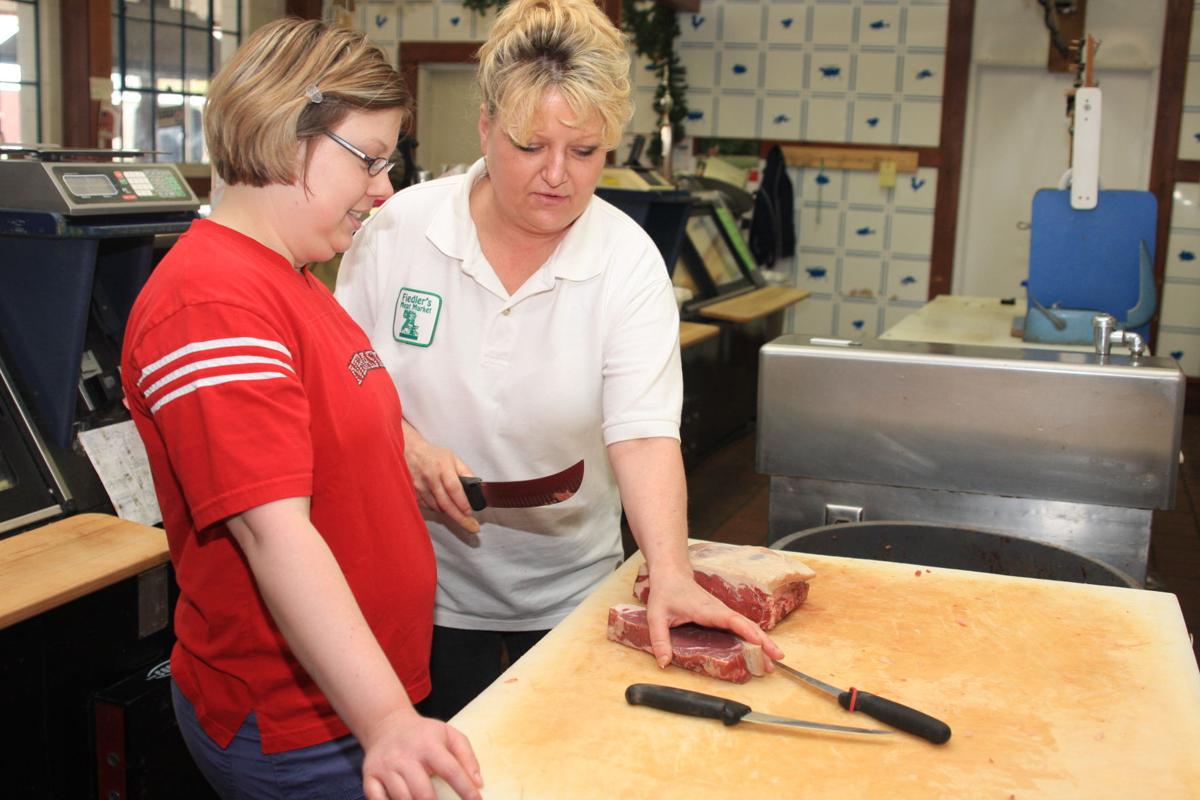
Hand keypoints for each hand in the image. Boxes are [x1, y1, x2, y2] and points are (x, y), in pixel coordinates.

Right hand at [362, 708, 482, 799]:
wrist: (387, 724)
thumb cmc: (424, 734)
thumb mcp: (449, 734)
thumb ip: (466, 756)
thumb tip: (478, 783)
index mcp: (428, 744)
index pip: (451, 771)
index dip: (466, 790)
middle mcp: (405, 756)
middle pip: (423, 792)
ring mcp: (385, 767)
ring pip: (402, 799)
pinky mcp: (370, 776)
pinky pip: (377, 799)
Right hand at [403, 427, 479, 533]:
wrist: (408, 451)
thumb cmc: (432, 455)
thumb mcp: (453, 458)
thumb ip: (466, 472)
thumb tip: (477, 486)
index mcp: (443, 468)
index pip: (454, 488)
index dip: (462, 502)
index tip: (469, 512)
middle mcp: (430, 479)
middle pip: (446, 504)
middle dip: (460, 518)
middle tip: (472, 527)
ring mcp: (420, 488)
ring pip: (437, 508)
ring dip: (449, 512)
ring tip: (457, 510)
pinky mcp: (413, 494)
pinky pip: (428, 507)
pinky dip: (436, 508)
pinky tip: (441, 503)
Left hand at [643, 569, 783, 668]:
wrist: (671, 574)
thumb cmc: (665, 592)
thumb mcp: (656, 616)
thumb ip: (660, 639)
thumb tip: (664, 663)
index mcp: (706, 609)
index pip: (731, 619)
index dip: (746, 630)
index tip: (760, 642)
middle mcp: (719, 610)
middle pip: (747, 624)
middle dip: (764, 641)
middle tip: (776, 659)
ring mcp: (723, 612)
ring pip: (748, 626)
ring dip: (762, 641)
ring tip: (774, 660)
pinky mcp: (722, 616)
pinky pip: (741, 627)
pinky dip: (753, 638)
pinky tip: (760, 650)